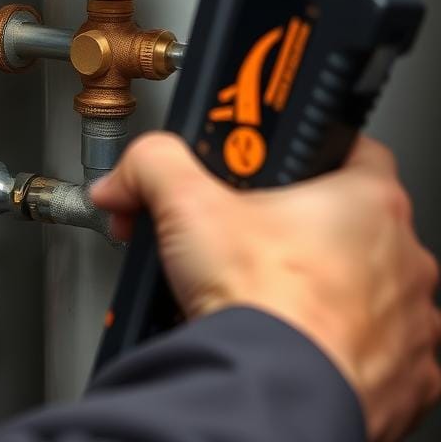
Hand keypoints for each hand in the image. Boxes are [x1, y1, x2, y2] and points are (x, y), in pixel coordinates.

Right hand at [92, 133, 440, 441]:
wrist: (273, 393)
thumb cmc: (259, 302)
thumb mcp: (185, 204)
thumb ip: (154, 164)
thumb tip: (132, 169)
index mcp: (371, 202)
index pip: (351, 148)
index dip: (304, 152)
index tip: (269, 165)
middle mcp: (405, 260)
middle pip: (349, 224)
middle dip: (296, 229)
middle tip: (245, 241)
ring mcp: (410, 325)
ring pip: (363, 291)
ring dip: (319, 291)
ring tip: (260, 298)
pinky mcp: (403, 382)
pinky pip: (370, 352)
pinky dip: (331, 345)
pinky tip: (286, 341)